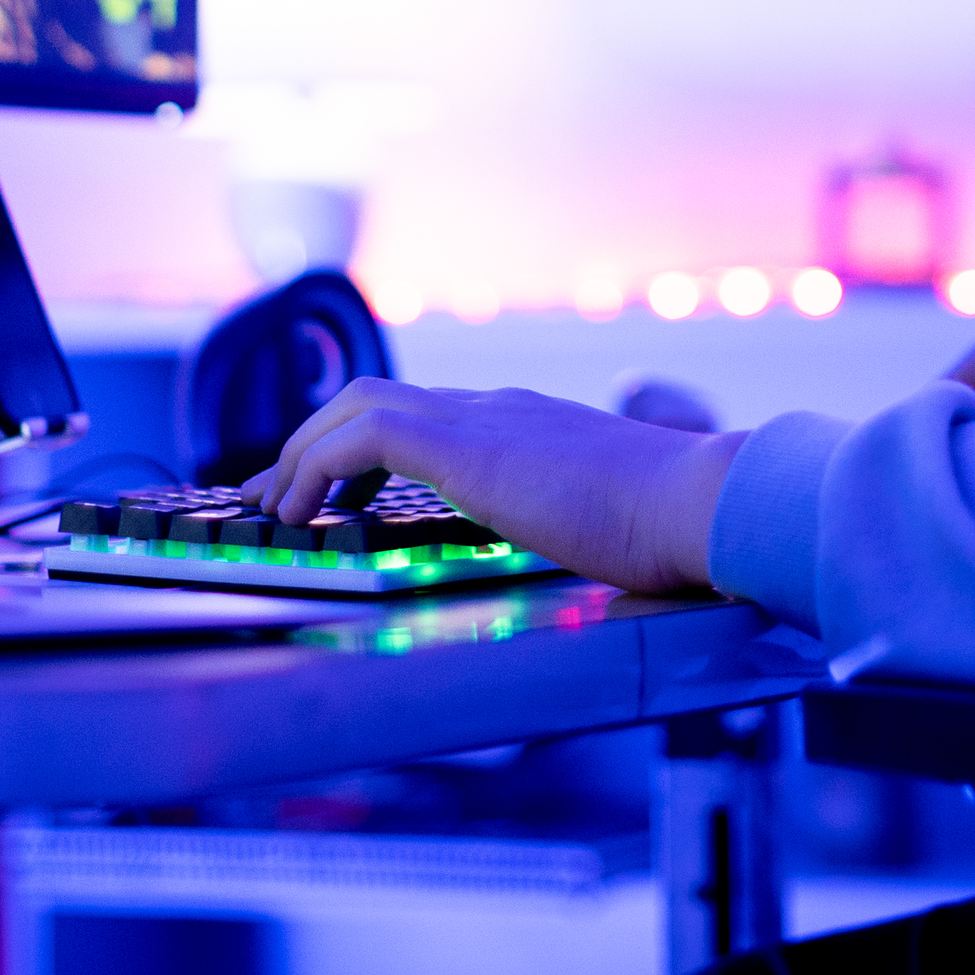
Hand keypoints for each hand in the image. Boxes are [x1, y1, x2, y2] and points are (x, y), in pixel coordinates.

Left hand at [239, 379, 744, 595]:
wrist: (702, 500)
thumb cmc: (674, 530)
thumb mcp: (607, 528)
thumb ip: (577, 532)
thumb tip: (586, 576)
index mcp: (525, 428)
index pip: (424, 417)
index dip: (363, 450)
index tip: (329, 490)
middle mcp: (497, 409)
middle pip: (374, 398)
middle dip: (310, 442)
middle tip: (273, 494)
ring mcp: (483, 417)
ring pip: (356, 402)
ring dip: (302, 450)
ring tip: (273, 504)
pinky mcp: (469, 443)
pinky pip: (365, 432)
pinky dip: (320, 463)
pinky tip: (304, 509)